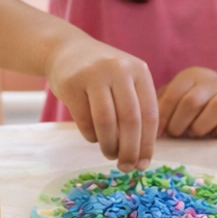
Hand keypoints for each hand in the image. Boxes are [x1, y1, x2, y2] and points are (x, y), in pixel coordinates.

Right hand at [45, 36, 156, 169]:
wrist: (66, 50)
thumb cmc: (102, 74)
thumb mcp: (125, 81)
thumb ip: (136, 110)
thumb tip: (141, 156)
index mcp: (139, 71)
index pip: (150, 114)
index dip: (148, 144)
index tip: (143, 164)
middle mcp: (119, 69)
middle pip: (130, 120)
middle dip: (130, 150)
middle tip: (126, 167)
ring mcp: (94, 74)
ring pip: (106, 122)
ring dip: (109, 146)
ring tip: (109, 154)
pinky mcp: (71, 83)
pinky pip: (84, 121)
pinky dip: (91, 136)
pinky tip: (94, 138)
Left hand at [157, 67, 216, 138]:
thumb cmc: (200, 101)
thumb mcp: (180, 97)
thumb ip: (163, 107)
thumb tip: (148, 129)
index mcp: (191, 76)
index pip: (172, 96)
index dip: (163, 118)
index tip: (159, 134)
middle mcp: (212, 80)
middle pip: (192, 102)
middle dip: (180, 125)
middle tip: (179, 134)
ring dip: (202, 127)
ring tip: (197, 132)